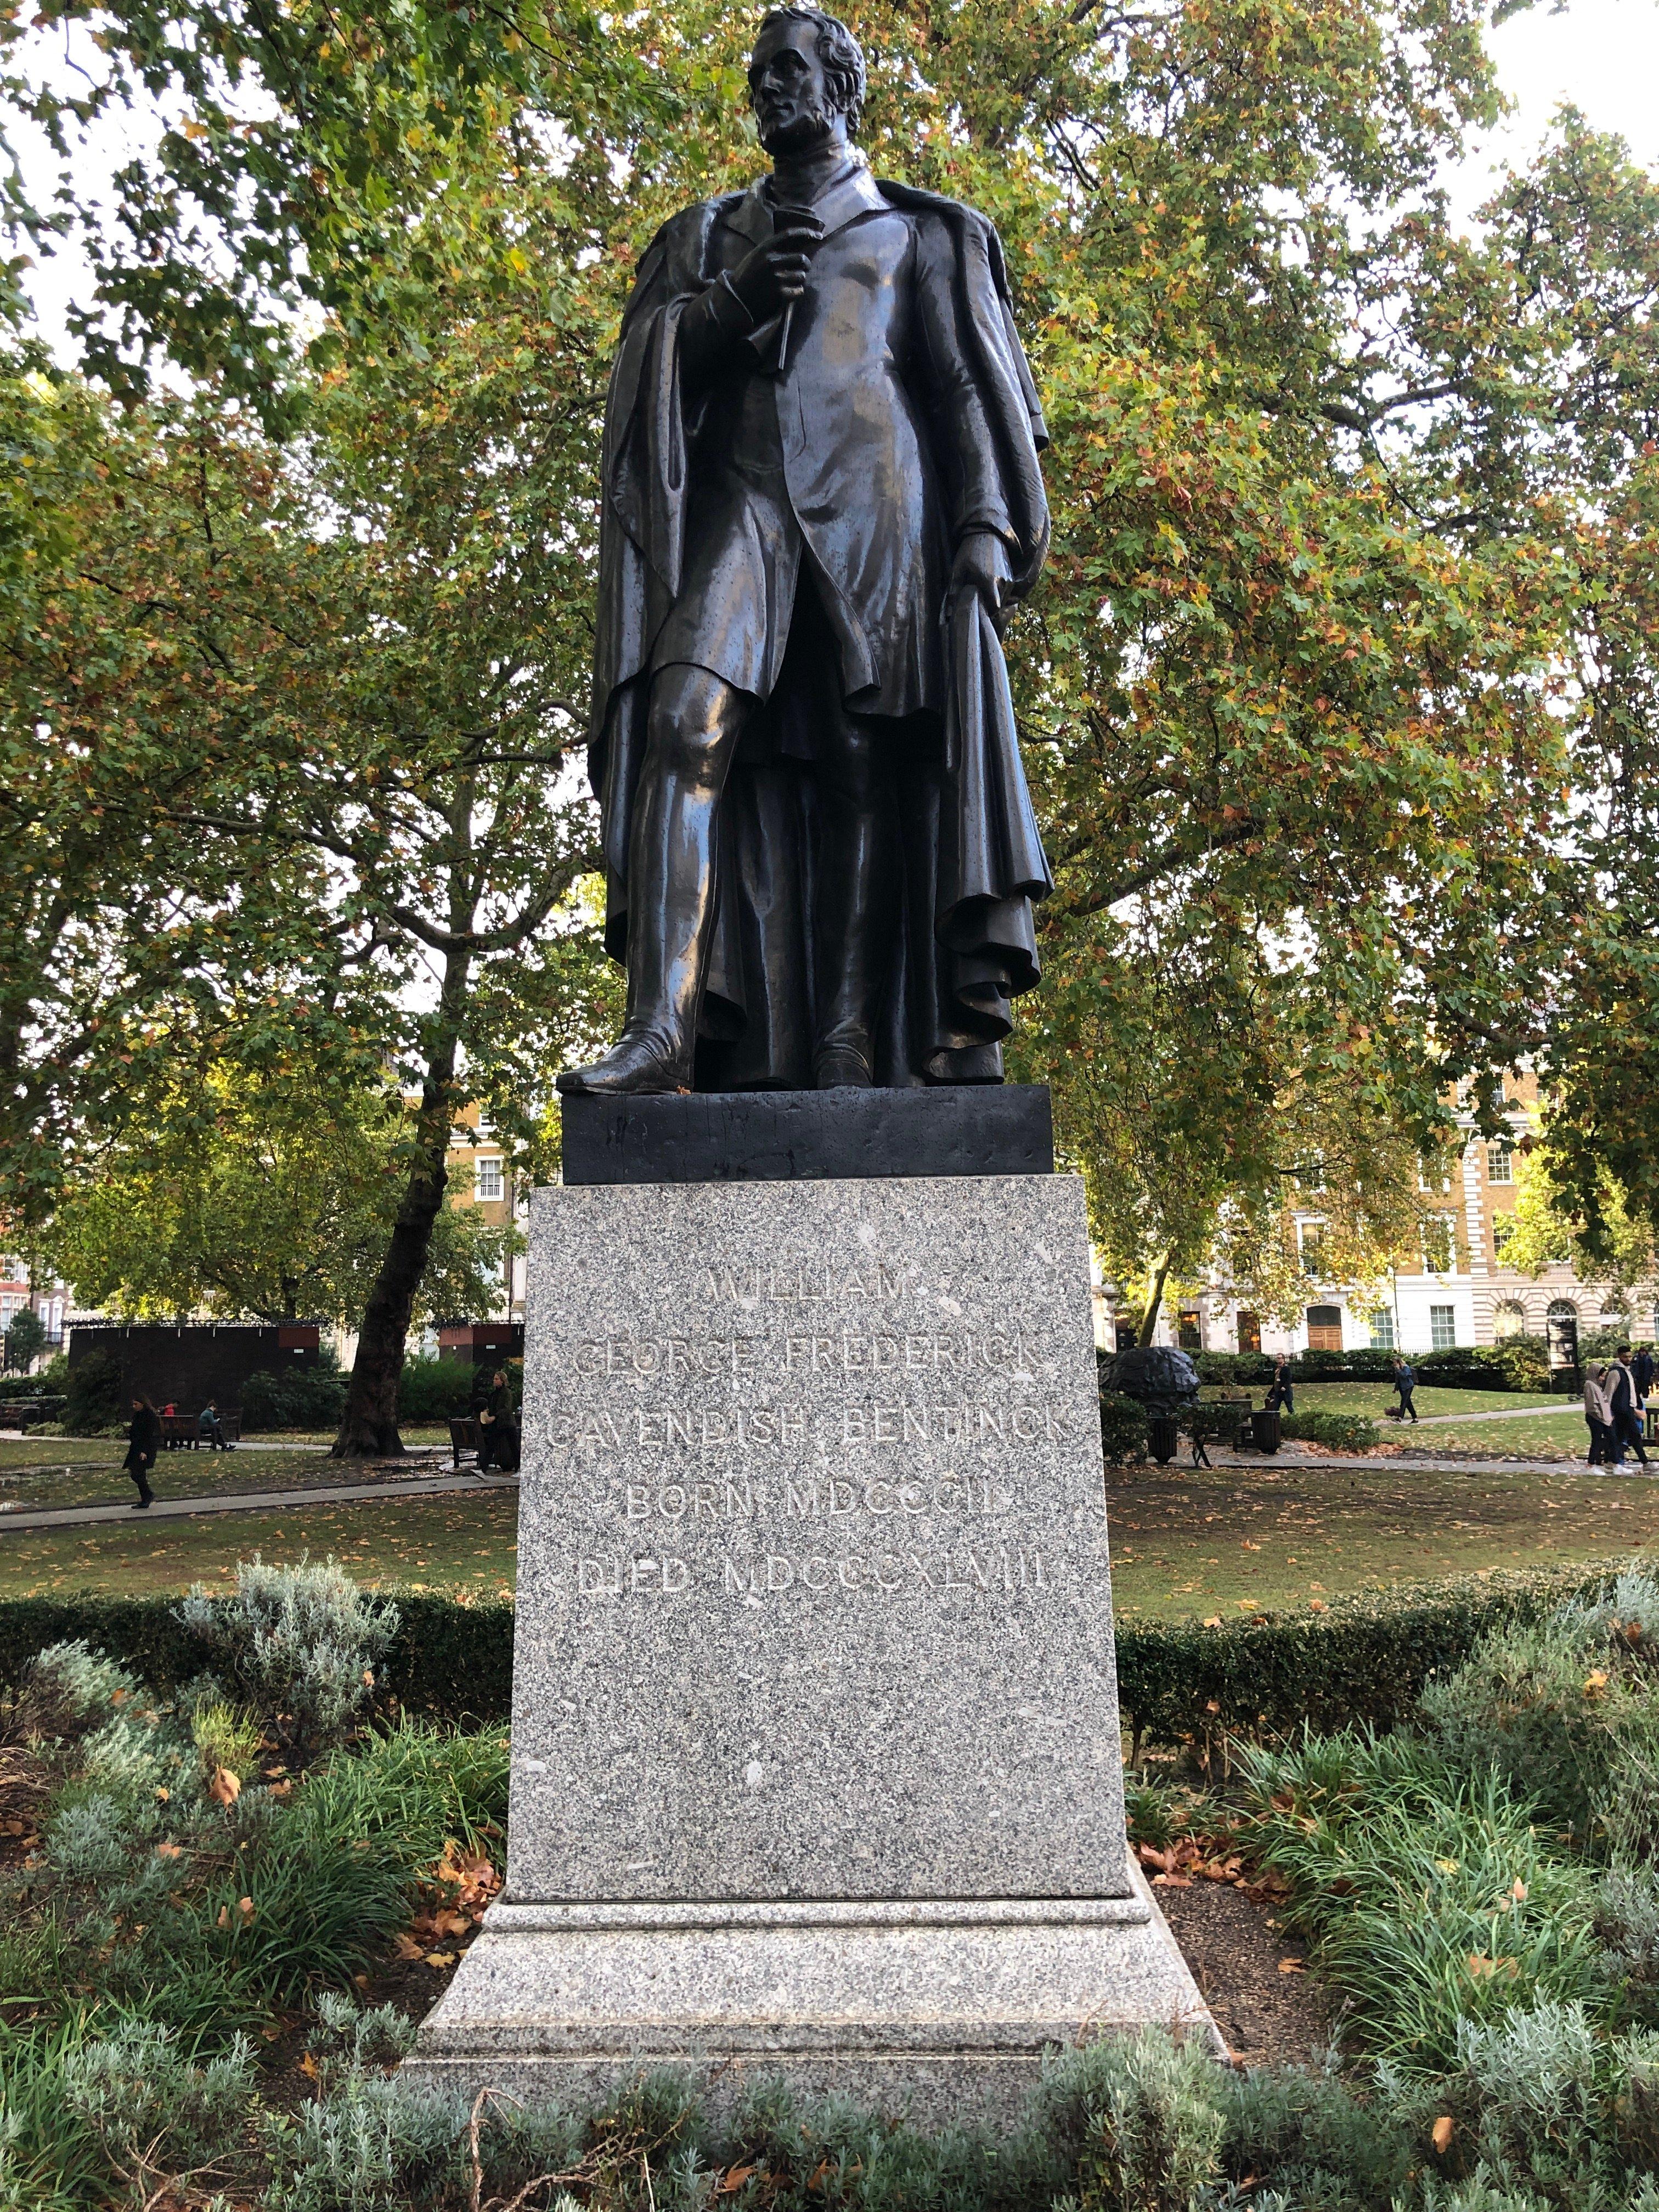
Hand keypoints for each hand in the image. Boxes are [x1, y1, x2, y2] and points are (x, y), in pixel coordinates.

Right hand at [728, 206, 823, 323]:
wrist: (736, 300)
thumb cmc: (747, 278)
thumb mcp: (756, 257)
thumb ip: (773, 250)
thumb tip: (797, 245)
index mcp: (764, 249)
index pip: (790, 235)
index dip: (807, 233)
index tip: (818, 236)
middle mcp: (771, 261)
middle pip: (801, 258)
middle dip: (806, 264)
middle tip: (802, 268)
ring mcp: (776, 278)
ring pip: (802, 276)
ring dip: (799, 280)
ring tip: (789, 283)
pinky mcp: (780, 295)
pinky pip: (799, 291)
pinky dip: (797, 292)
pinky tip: (788, 293)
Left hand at [949, 530, 1013, 625]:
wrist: (987, 534)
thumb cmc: (969, 552)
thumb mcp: (957, 570)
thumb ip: (953, 592)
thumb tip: (948, 612)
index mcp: (989, 582)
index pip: (994, 609)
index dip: (987, 614)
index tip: (978, 612)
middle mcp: (1003, 582)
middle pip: (998, 607)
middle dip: (989, 608)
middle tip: (977, 603)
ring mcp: (1009, 579)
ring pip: (1003, 600)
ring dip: (994, 600)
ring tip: (982, 592)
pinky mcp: (1012, 576)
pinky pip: (1006, 592)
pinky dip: (999, 593)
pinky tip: (988, 586)